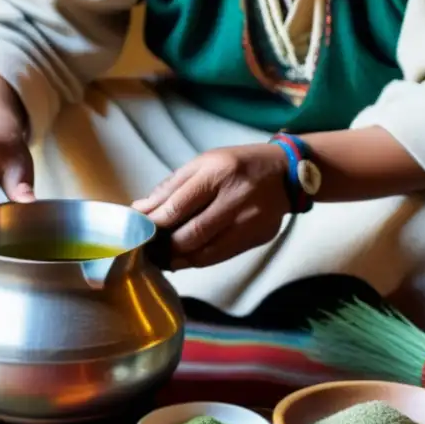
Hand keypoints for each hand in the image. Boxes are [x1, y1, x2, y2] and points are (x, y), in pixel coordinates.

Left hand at [132, 144, 289, 269]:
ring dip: (177, 258)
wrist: (286, 173)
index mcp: (218, 173)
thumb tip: (140, 210)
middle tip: (148, 248)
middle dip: (164, 246)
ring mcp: (249, 222)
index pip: (178, 207)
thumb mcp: (202, 163)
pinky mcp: (256, 239)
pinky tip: (184, 257)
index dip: (154, 224)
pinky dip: (197, 260)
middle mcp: (235, 199)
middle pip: (191, 235)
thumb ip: (171, 187)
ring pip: (205, 253)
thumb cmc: (237, 164)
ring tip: (162, 256)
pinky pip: (219, 257)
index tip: (138, 231)